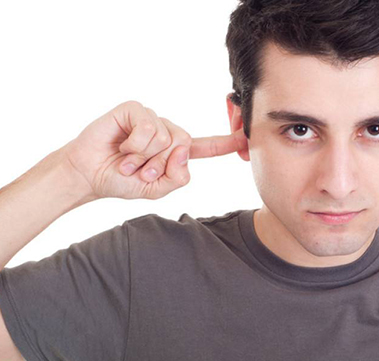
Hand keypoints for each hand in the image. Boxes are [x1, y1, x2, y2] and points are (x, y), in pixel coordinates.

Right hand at [62, 100, 247, 199]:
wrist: (89, 176)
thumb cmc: (121, 181)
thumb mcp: (155, 189)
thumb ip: (177, 177)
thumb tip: (183, 150)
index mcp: (175, 152)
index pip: (205, 146)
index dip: (225, 142)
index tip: (245, 137)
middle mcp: (166, 132)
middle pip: (184, 144)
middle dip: (161, 164)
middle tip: (140, 171)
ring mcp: (150, 119)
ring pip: (167, 138)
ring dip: (145, 157)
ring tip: (128, 161)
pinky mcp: (134, 110)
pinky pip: (149, 128)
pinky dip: (135, 144)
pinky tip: (122, 147)